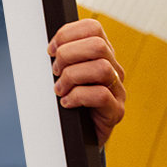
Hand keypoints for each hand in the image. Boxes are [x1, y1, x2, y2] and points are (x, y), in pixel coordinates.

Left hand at [48, 19, 125, 146]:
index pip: (92, 28)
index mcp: (101, 55)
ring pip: (101, 68)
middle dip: (68, 55)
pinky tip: (66, 103)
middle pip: (97, 45)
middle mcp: (113, 69)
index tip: (51, 50)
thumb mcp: (63, 75)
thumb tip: (48, 48)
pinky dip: (77, 97)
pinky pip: (101, 95)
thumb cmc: (68, 103)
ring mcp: (117, 90)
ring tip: (60, 89)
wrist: (78, 138)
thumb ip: (61, 58)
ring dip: (72, 77)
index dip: (67, 34)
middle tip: (55, 72)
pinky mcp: (116, 111)